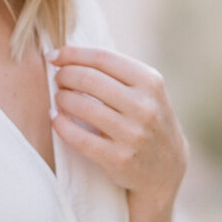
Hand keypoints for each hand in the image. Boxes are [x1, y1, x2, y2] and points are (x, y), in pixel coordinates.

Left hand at [49, 44, 187, 206]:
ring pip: (81, 106)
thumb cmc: (147, 120)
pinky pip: (79, 137)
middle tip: (57, 79)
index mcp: (151, 82)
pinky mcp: (119, 159)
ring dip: (61, 98)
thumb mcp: (146, 92)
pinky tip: (55, 118)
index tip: (54, 55)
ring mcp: (133, 134)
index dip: (73, 53)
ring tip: (59, 98)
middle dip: (64, 75)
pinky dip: (61, 124)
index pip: (103, 58)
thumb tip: (68, 55)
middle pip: (89, 79)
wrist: (167, 168)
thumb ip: (116, 73)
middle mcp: (144, 106)